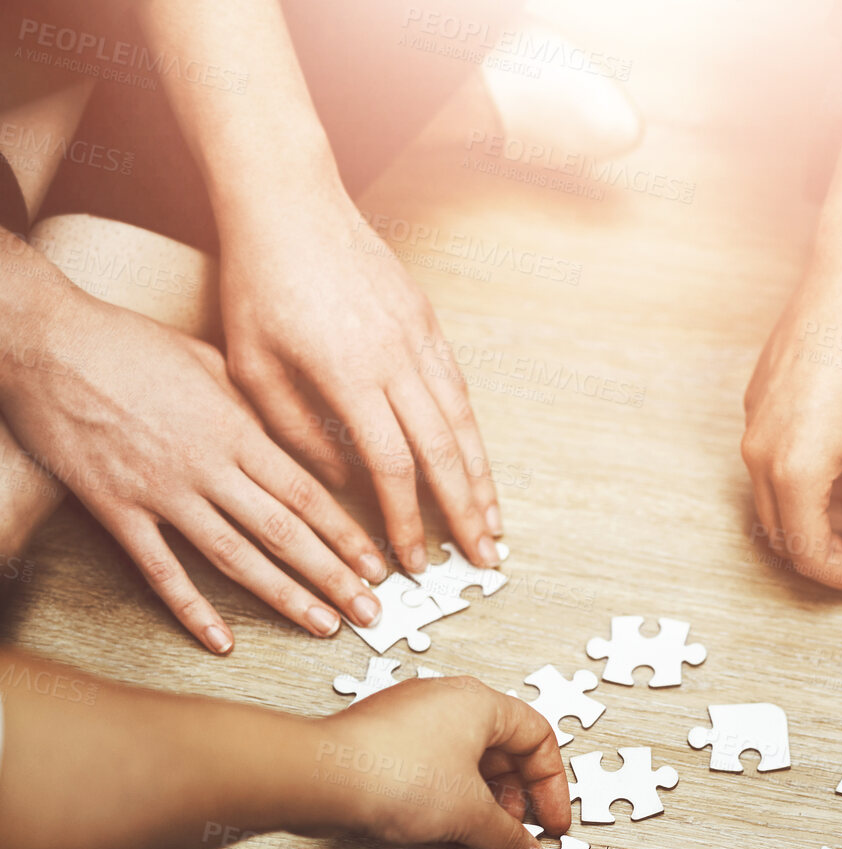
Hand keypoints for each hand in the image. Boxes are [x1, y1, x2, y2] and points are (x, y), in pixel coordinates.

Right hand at [0, 278, 386, 653]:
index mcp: (235, 428)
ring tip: (325, 625)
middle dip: (335, 576)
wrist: (43, 338)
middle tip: (373, 609)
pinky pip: (160, 569)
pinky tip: (221, 640)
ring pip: (235, 557)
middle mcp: (206, 465)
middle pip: (284, 533)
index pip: (307, 493)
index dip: (347, 534)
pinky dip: (191, 609)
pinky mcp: (114, 508)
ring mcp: (160, 491)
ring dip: (284, 597)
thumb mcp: (209, 361)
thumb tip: (295, 438)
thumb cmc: (127, 341)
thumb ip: (253, 407)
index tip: (377, 562)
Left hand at [217, 184, 500, 575]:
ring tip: (496, 521)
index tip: (414, 559)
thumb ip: (295, 429)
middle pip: (444, 452)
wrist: (289, 202)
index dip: (408, 519)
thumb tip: (342, 478)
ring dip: (483, 476)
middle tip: (485, 558)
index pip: (393, 464)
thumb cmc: (258, 281)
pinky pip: (457, 387)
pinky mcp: (427, 321)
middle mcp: (396, 358)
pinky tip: (475, 460)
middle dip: (467, 512)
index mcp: (349, 374)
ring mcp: (419, 337)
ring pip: (463, 420)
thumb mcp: (252, 365)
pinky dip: (471, 432)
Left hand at [307, 677, 569, 848]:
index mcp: (480, 702)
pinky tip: (442, 828)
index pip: (538, 738)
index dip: (551, 786)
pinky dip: (448, 797)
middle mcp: (447, 702)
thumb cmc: (391, 772)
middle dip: (515, 799)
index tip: (549, 823)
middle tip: (516, 834)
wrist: (318, 777)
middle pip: (503, 751)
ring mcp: (412, 720)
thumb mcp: (469, 814)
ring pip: (466, 760)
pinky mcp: (384, 742)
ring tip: (479, 837)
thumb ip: (507, 839)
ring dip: (482, 801)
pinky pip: (433, 767)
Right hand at [740, 134, 841, 590]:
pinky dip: (805, 488)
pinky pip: (772, 469)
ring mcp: (753, 433)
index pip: (810, 556)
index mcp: (793, 472)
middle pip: (786, 538)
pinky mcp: (756, 411)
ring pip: (776, 506)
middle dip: (831, 554)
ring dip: (818, 522)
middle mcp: (760, 458)